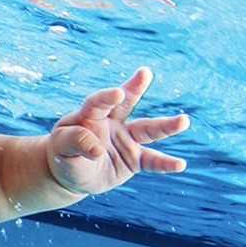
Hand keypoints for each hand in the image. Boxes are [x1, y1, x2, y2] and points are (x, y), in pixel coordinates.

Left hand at [47, 67, 189, 194]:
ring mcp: (126, 139)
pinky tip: (179, 165)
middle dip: (135, 87)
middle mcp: (111, 122)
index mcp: (89, 116)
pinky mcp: (134, 158)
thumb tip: (96, 149)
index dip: (107, 97)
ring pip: (148, 130)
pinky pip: (152, 160)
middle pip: (126, 103)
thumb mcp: (61, 148)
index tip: (117, 94)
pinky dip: (165, 163)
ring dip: (166, 126)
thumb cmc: (64, 154)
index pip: (97, 103)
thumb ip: (75, 142)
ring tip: (184, 121)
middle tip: (145, 73)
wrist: (72, 174)